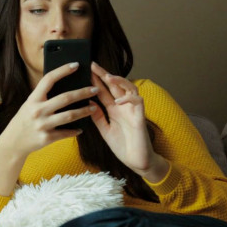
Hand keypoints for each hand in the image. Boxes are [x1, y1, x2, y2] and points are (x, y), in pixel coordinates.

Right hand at [0, 62, 98, 157]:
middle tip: (95, 89)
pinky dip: (75, 130)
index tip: (76, 64)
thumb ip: (43, 96)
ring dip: (84, 111)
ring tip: (93, 107)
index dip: (63, 70)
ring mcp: (42, 125)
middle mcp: (37, 111)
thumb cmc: (24, 120)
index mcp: (33, 99)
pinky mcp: (47, 138)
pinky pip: (66, 133)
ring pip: (69, 116)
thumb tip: (65, 85)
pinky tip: (82, 127)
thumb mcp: (29, 105)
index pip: (49, 79)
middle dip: (82, 92)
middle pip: (65, 98)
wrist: (13, 142)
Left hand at [89, 62, 167, 180]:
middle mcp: (124, 107)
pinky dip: (128, 99)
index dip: (95, 81)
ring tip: (107, 77)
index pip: (104, 91)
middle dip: (105, 74)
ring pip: (129, 88)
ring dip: (119, 82)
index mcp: (114, 110)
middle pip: (115, 86)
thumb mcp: (105, 131)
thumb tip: (88, 102)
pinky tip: (118, 101)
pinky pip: (138, 102)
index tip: (85, 71)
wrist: (136, 162)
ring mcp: (133, 111)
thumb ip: (98, 117)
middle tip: (93, 65)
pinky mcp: (140, 117)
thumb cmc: (123, 147)